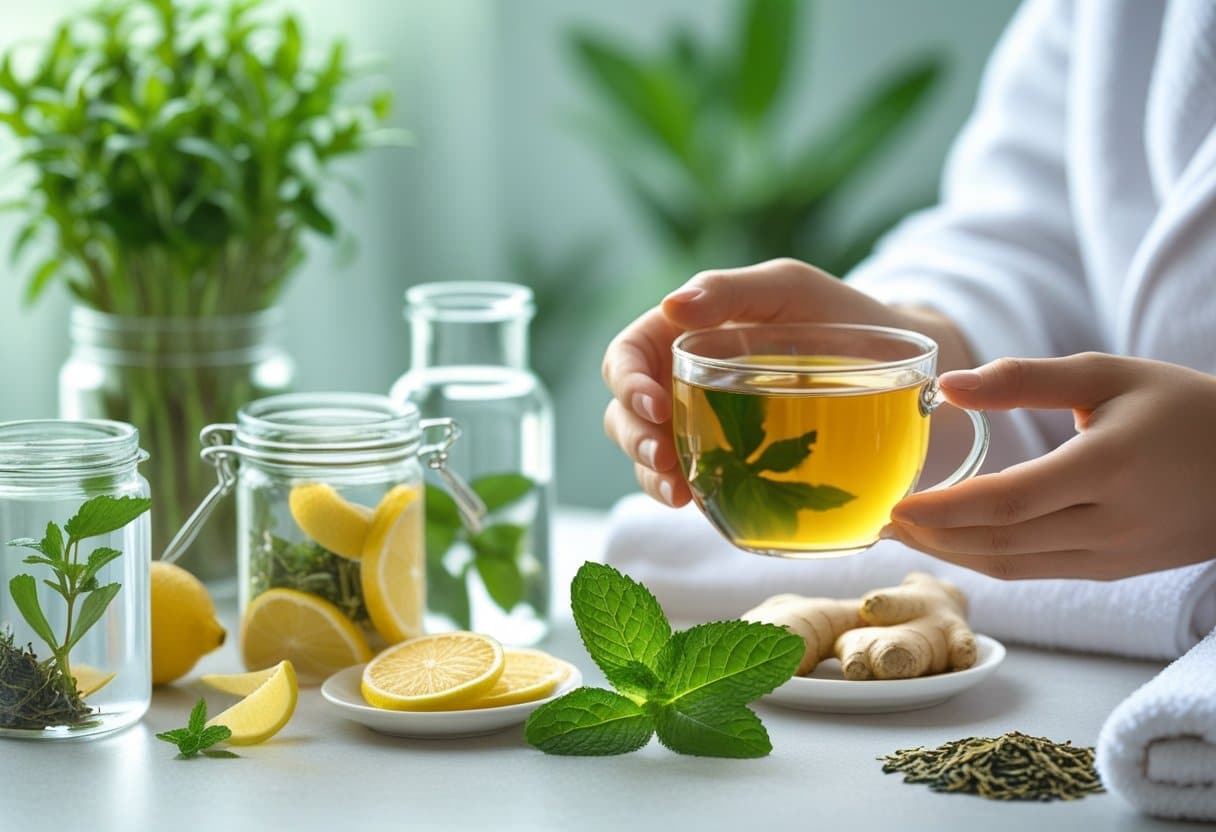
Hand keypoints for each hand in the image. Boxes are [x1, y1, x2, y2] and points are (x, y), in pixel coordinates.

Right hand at [601, 258, 969, 505]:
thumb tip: (672, 306)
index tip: (654, 405)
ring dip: (650, 474)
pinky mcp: (732, 466)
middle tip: (661, 457)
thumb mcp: (789, 289)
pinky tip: (697, 504)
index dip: (627, 382)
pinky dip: (687, 495)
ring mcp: (705, 427)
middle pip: (626, 412)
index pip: (628, 356)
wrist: (906, 369)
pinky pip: (695, 483)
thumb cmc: (844, 315)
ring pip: (650, 454)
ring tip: (677, 491)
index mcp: (685, 333)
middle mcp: (685, 382)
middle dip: (633, 438)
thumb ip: (731, 290)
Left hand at [886, 353, 1215, 579]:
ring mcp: (1114, 555)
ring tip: (905, 534)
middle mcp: (1110, 523)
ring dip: (952, 554)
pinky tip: (955, 541)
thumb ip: (1022, 380)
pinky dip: (988, 559)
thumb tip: (947, 387)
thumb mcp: (1106, 375)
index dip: (942, 510)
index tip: (892, 505)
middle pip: (999, 544)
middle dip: (932, 538)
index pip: (1006, 503)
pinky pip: (1037, 570)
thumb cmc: (1182, 408)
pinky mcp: (1116, 570)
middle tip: (880, 523)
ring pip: (1014, 566)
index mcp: (1107, 468)